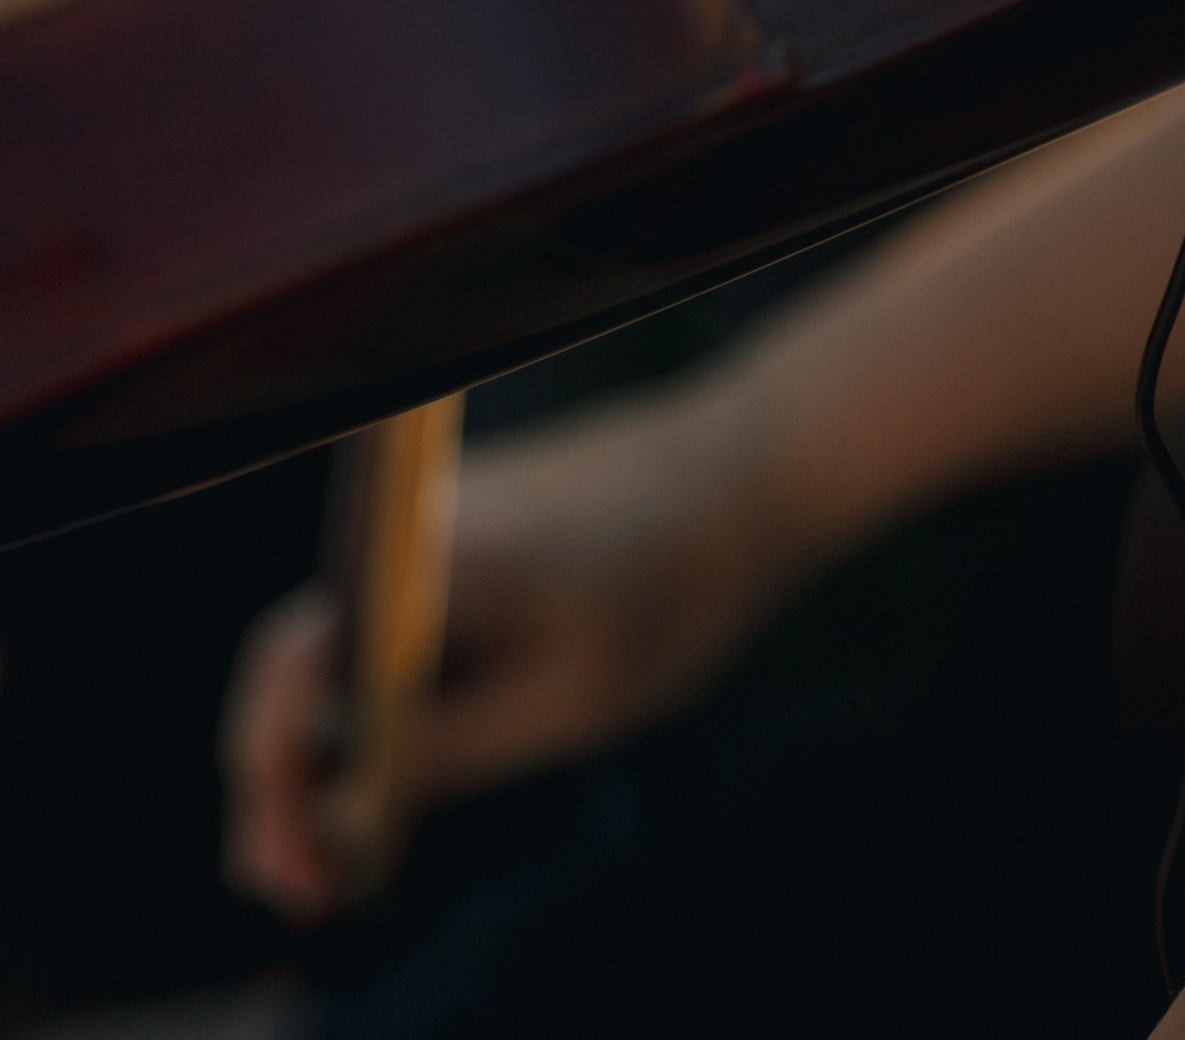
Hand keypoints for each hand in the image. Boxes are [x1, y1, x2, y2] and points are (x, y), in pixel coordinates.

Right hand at [221, 382, 788, 921]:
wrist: (742, 470)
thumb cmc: (670, 582)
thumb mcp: (568, 701)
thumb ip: (454, 748)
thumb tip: (348, 806)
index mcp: (430, 561)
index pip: (292, 670)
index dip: (268, 780)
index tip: (293, 872)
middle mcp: (405, 532)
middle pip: (295, 666)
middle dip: (280, 784)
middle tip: (305, 888)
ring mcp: (423, 530)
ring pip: (335, 651)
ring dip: (321, 752)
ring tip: (330, 862)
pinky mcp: (450, 543)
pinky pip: (383, 629)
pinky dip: (370, 709)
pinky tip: (383, 785)